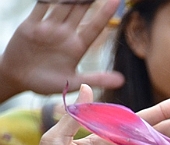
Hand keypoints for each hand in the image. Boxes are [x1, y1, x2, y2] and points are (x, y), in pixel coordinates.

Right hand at [0, 0, 123, 101]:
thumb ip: (96, 79)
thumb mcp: (73, 82)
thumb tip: (122, 81)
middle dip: (88, 0)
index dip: (105, 14)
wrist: (19, 79)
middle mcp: (65, 34)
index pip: (95, 27)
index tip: (117, 1)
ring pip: (61, 6)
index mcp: (77, 47)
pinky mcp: (31, 25)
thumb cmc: (46, 83)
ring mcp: (48, 28)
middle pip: (79, 12)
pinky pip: (40, 8)